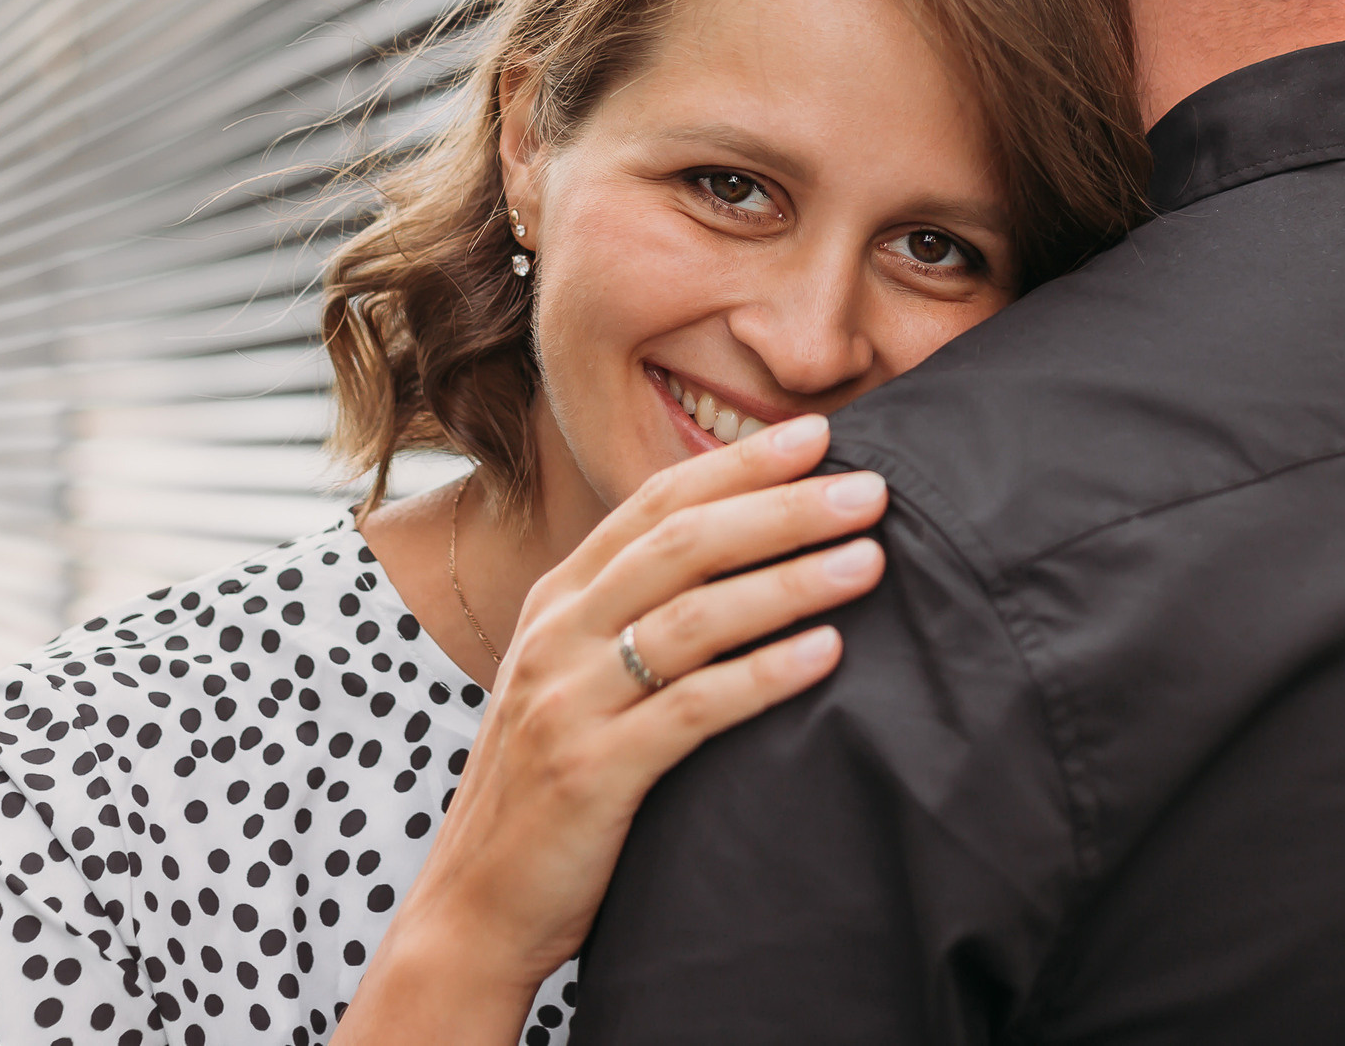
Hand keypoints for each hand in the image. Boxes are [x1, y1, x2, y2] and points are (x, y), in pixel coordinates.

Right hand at [335, 415, 885, 1043]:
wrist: (475, 909)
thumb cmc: (547, 791)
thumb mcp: (573, 680)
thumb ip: (631, 619)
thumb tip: (738, 559)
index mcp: (556, 600)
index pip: (655, 505)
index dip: (738, 464)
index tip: (818, 435)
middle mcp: (557, 634)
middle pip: (683, 544)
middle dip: (783, 508)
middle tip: (869, 489)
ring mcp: (569, 699)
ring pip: (694, 615)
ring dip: (790, 581)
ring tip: (868, 561)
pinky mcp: (592, 770)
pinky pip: (694, 707)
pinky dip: (765, 674)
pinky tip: (827, 653)